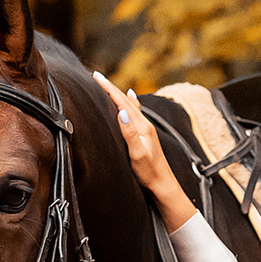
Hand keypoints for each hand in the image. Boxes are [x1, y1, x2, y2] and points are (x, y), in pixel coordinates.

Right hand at [93, 72, 197, 227]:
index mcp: (142, 126)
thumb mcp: (137, 154)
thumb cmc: (150, 173)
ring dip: (118, 94)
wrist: (164, 185)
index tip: (96, 77)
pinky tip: (130, 100)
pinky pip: (135, 113)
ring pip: (130, 105)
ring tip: (108, 85)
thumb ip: (130, 132)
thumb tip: (122, 112)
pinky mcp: (145, 135)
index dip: (109, 89)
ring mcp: (146, 129)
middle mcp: (145, 124)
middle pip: (126, 101)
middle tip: (97, 77)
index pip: (122, 103)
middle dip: (111, 88)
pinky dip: (129, 103)